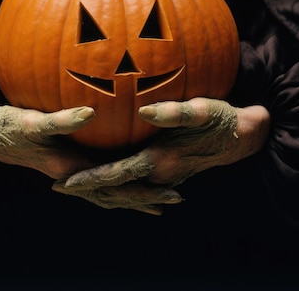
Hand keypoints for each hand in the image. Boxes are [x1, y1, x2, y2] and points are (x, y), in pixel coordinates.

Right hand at [0, 105, 183, 213]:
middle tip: (177, 198)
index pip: (114, 186)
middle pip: (116, 192)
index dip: (141, 191)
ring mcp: (71, 170)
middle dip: (145, 196)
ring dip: (133, 193)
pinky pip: (98, 174)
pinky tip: (127, 173)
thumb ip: (60, 120)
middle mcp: (74, 174)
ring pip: (108, 187)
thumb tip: (90, 114)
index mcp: (70, 169)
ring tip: (158, 196)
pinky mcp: (67, 160)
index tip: (169, 194)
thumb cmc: (7, 126)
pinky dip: (116, 181)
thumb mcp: (31, 121)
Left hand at [54, 98, 269, 212]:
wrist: (241, 138)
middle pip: (116, 186)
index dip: (90, 178)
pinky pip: (136, 181)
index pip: (117, 173)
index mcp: (161, 160)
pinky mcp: (167, 172)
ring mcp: (164, 176)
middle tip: (56, 185)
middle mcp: (160, 174)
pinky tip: (104, 174)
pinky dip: (117, 182)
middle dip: (87, 187)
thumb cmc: (221, 119)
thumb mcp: (202, 111)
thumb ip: (175, 113)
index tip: (65, 181)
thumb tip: (146, 111)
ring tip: (72, 182)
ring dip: (99, 186)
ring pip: (124, 186)